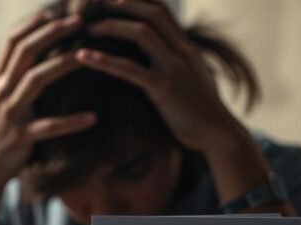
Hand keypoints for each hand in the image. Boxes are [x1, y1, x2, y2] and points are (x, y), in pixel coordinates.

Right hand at [0, 11, 96, 185]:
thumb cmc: (1, 128)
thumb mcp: (2, 97)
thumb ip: (14, 74)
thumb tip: (38, 48)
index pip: (12, 42)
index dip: (32, 24)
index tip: (54, 11)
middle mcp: (2, 91)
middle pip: (26, 52)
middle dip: (52, 33)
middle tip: (78, 21)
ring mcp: (10, 113)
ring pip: (36, 80)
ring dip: (63, 64)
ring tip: (87, 56)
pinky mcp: (21, 136)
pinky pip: (49, 127)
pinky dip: (71, 122)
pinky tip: (93, 118)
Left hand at [75, 0, 239, 154]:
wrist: (217, 134)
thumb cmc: (200, 111)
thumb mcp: (191, 78)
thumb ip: (176, 63)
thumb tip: (159, 59)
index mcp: (185, 47)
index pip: (161, 10)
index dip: (136, 0)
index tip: (110, 1)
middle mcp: (181, 51)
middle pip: (152, 13)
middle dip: (121, 4)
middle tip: (93, 4)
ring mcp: (174, 68)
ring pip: (142, 33)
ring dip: (111, 26)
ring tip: (86, 28)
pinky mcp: (164, 89)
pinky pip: (131, 70)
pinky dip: (104, 61)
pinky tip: (83, 57)